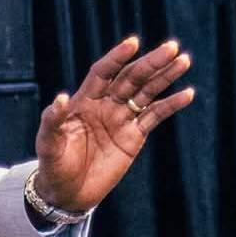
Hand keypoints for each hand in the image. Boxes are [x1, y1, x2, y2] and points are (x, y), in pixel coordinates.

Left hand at [32, 37, 193, 214]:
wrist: (68, 193)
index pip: (103, 72)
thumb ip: (52, 121)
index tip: (133, 43)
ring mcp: (122, 119)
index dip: (117, 58)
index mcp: (84, 101)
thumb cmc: (53, 166)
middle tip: (171, 47)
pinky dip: (171, 105)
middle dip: (150, 63)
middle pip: (131, 77)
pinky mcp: (135, 136)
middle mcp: (105, 104)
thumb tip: (60, 98)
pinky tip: (187, 93)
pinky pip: (155, 116)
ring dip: (165, 76)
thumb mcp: (48, 144)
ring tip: (183, 60)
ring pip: (146, 92)